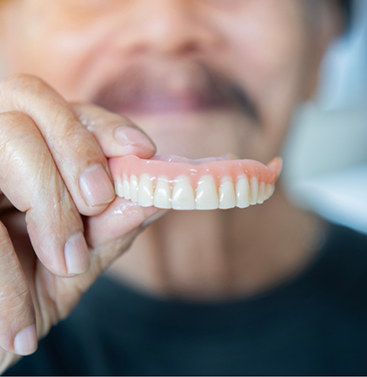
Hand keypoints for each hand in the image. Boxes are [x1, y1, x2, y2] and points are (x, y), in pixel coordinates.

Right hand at [0, 74, 161, 372]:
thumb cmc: (26, 298)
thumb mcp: (76, 264)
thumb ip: (112, 228)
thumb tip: (156, 195)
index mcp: (32, 156)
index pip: (70, 111)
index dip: (107, 124)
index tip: (141, 151)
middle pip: (33, 96)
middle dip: (78, 150)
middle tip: (98, 204)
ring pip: (12, 136)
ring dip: (50, 206)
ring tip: (66, 266)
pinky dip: (7, 274)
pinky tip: (20, 325)